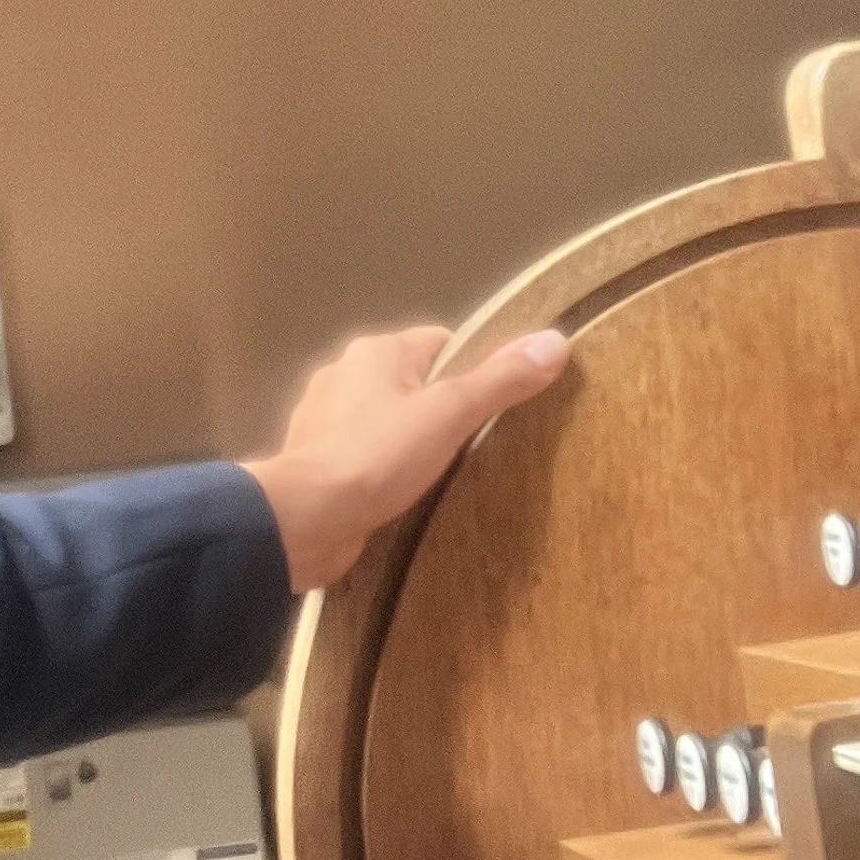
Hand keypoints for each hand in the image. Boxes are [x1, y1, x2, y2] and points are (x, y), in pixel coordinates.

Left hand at [240, 323, 570, 592]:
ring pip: (384, 419)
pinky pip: (360, 454)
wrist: (303, 519)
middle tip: (475, 449)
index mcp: (377, 350)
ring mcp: (323, 417)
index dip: (474, 371)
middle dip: (440, 411)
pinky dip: (380, 469)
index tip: (497, 409)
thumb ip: (500, 380)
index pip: (442, 344)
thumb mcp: (449, 415)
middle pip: (413, 382)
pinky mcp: (313, 459)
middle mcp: (344, 372)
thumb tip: (556, 341)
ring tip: (441, 477)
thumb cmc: (378, 456)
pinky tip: (398, 496)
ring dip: (407, 442)